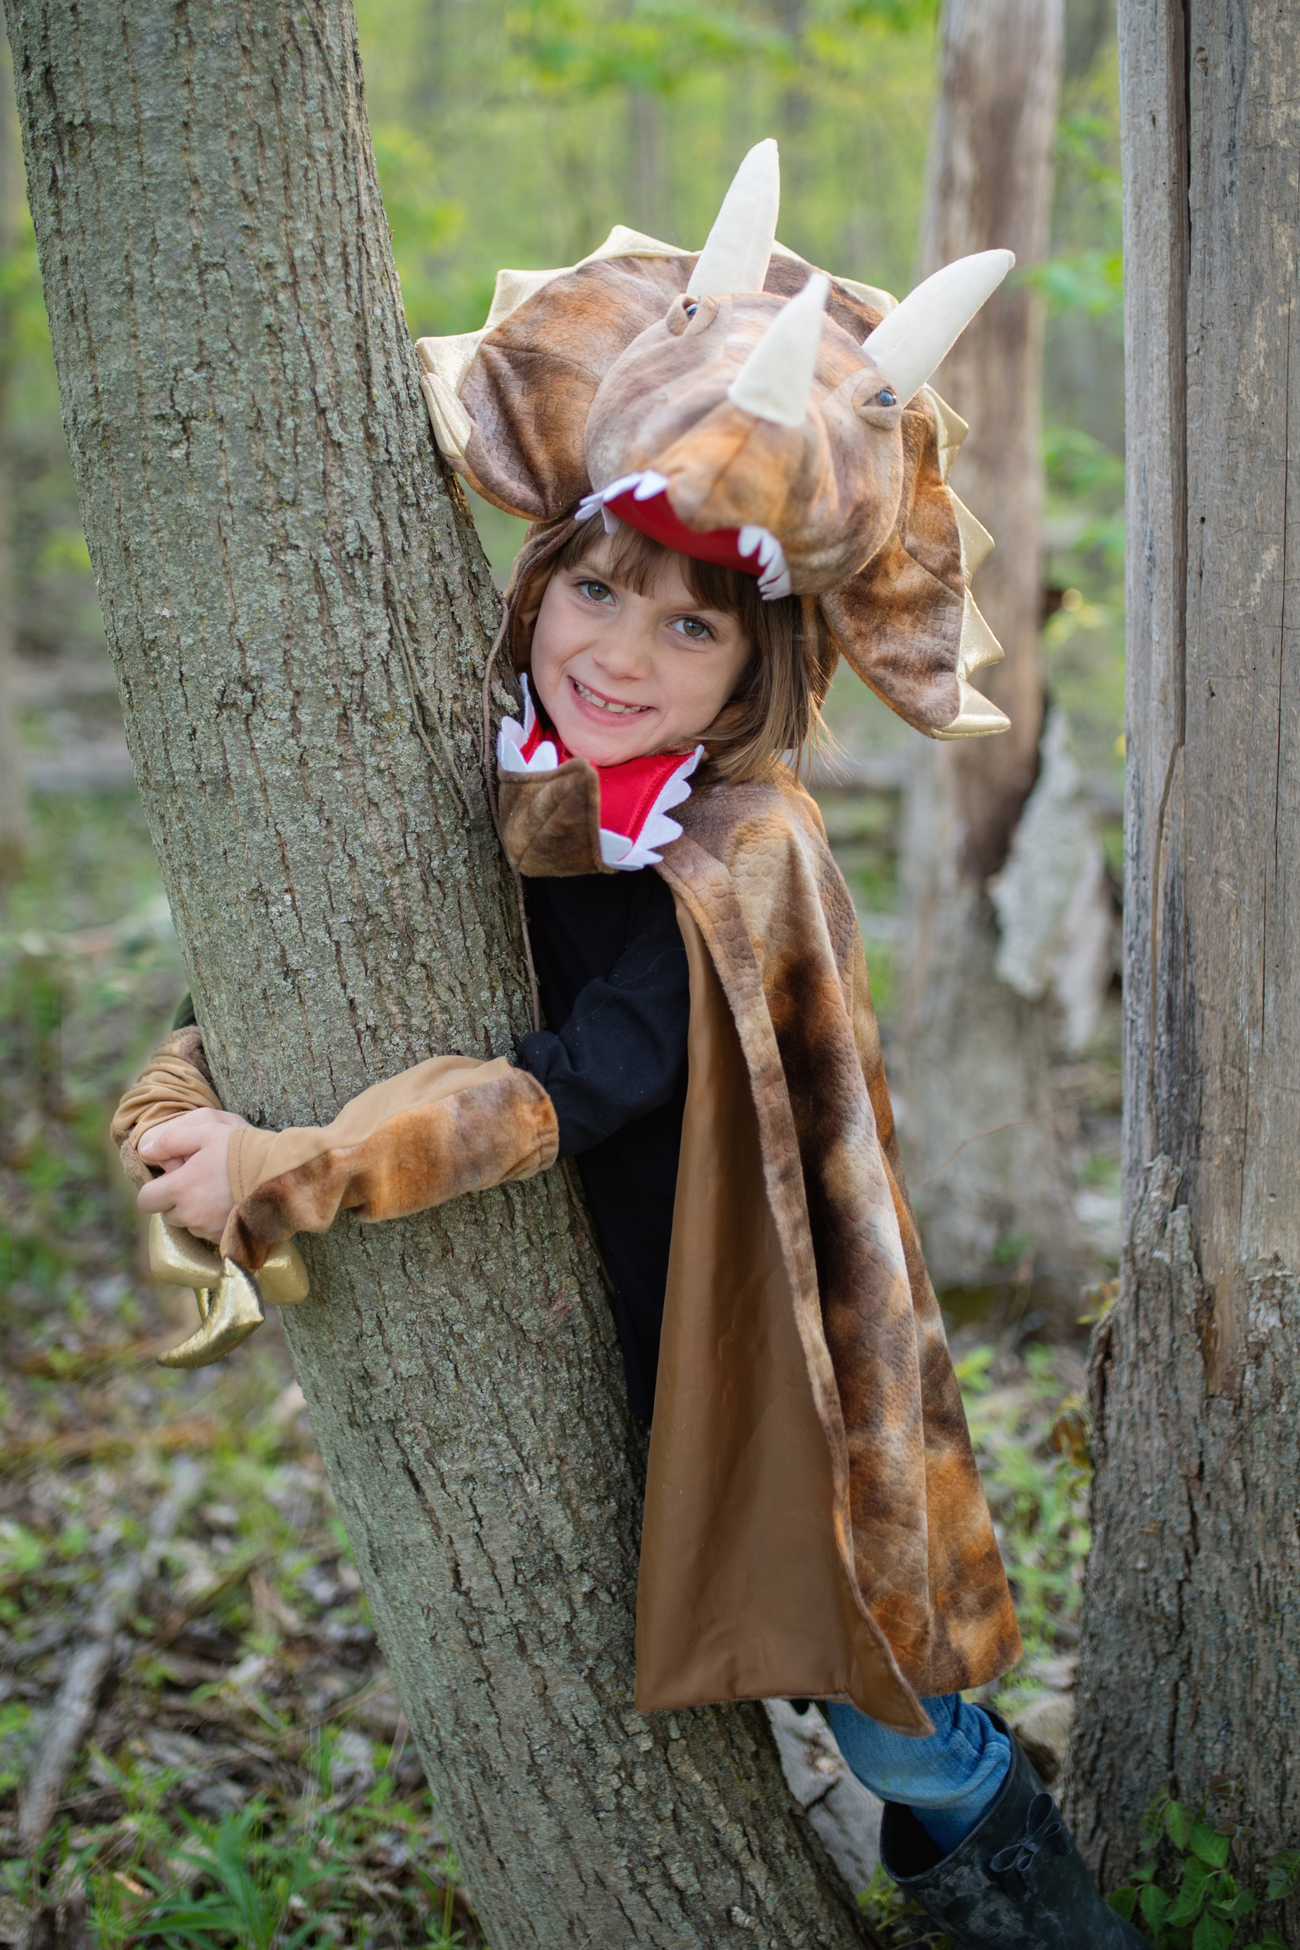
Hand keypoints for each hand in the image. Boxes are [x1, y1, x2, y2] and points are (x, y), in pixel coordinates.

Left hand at [137, 1107, 248, 1243]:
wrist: (281, 1172)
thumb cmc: (242, 1148)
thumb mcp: (207, 1131)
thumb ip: (171, 1140)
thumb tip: (145, 1150)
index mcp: (180, 1188)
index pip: (146, 1200)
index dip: (153, 1190)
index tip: (169, 1180)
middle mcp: (190, 1214)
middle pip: (167, 1215)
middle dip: (175, 1201)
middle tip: (196, 1182)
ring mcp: (208, 1229)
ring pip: (188, 1224)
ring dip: (194, 1212)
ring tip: (216, 1192)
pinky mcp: (225, 1237)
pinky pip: (208, 1233)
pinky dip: (212, 1221)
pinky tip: (227, 1204)